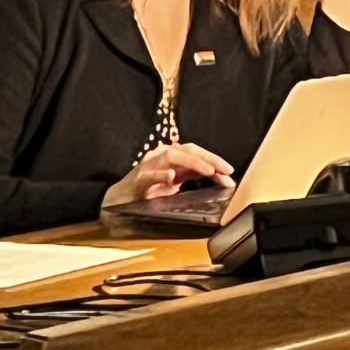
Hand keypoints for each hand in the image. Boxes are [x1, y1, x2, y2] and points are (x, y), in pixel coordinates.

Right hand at [101, 143, 235, 207]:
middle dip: (208, 158)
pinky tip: (171, 178)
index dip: (213, 158)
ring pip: (171, 157)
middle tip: (224, 169)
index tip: (229, 170)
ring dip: (192, 163)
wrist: (120, 199)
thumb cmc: (149, 188)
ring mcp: (148, 167)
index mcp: (170, 155)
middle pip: (187, 150)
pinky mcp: (138, 181)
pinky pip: (150, 176)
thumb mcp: (175, 180)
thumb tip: (221, 177)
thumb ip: (194, 175)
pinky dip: (161, 175)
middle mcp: (160, 156)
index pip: (195, 151)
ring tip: (208, 171)